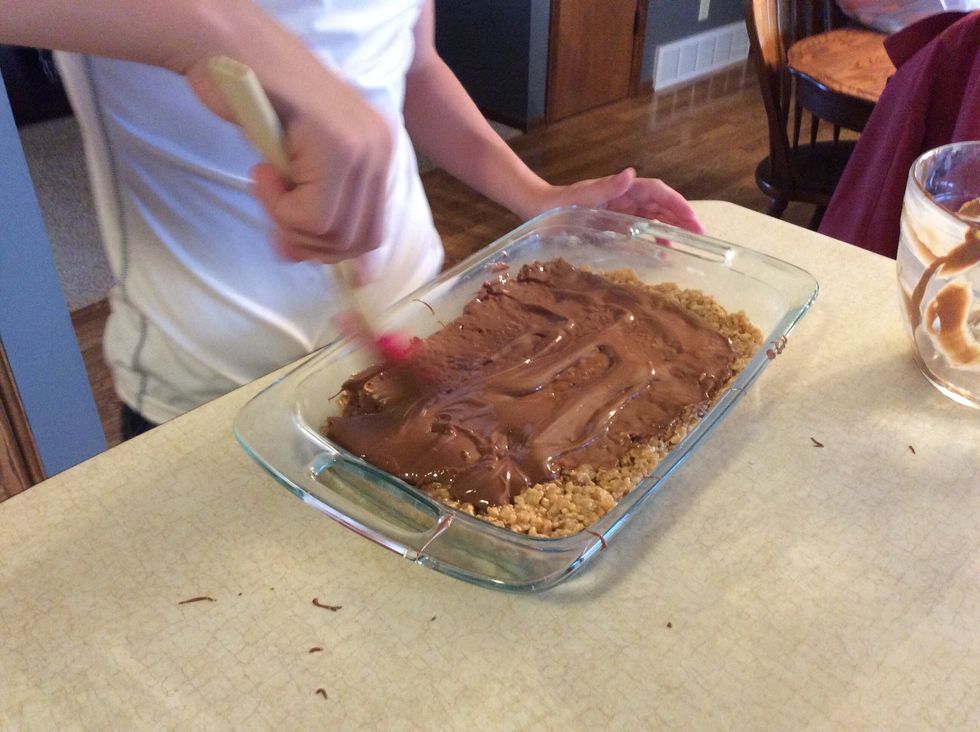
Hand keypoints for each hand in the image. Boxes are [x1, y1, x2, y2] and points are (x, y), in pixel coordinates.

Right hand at [185, 56, 392, 264]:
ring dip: (289, 223)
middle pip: (360, 241)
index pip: (373, 232)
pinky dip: (278, 206)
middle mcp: (383, 149)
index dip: (332, 249)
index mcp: (380, 152)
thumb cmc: (258, 102)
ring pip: (334, 233)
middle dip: (311, 244)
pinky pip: (312, 216)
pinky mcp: (340, 149)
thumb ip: (319, 206)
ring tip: (267, 183)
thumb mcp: (300, 161)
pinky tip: (262, 170)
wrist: (231, 50)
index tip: (293, 242)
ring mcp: (365, 148)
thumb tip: (316, 263)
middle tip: (276, 220)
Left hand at [525, 167, 703, 233]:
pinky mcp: (616, 225)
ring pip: (655, 218)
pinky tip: (663, 251)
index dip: (676, 203)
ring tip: (688, 243)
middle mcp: (626, 198)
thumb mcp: (583, 195)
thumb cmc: (560, 202)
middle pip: (661, 205)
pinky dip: (655, 238)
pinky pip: (641, 230)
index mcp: (622, 189)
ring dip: (672, 228)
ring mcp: (622, 212)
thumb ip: (606, 186)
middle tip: (700, 236)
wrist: (541, 210)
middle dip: (681, 217)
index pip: (657, 192)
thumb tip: (630, 174)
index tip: (691, 217)